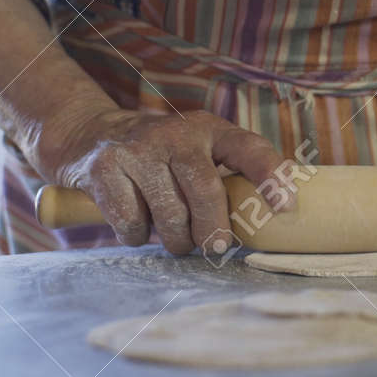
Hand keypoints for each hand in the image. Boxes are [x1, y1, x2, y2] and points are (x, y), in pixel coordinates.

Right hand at [29, 105, 288, 253]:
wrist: (90, 136)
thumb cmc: (162, 158)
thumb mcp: (197, 152)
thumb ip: (227, 177)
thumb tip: (268, 225)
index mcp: (209, 129)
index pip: (248, 148)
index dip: (271, 176)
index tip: (286, 207)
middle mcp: (175, 133)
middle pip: (206, 191)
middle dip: (214, 231)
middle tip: (216, 247)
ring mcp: (137, 149)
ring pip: (170, 216)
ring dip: (176, 239)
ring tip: (175, 236)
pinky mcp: (104, 169)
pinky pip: (133, 223)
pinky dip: (138, 236)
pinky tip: (137, 223)